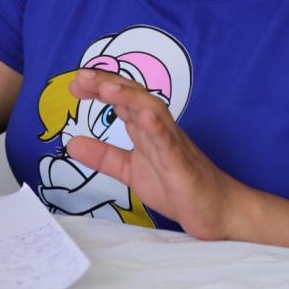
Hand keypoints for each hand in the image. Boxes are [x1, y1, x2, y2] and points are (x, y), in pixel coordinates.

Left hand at [66, 68, 243, 239]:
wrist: (216, 211)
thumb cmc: (177, 187)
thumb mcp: (130, 171)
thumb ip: (104, 157)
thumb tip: (72, 143)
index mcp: (145, 130)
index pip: (121, 100)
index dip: (98, 88)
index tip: (74, 84)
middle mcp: (159, 130)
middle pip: (134, 97)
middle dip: (108, 83)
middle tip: (81, 77)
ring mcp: (173, 145)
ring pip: (152, 111)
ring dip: (129, 97)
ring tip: (107, 88)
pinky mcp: (182, 166)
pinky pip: (170, 144)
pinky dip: (157, 128)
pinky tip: (144, 118)